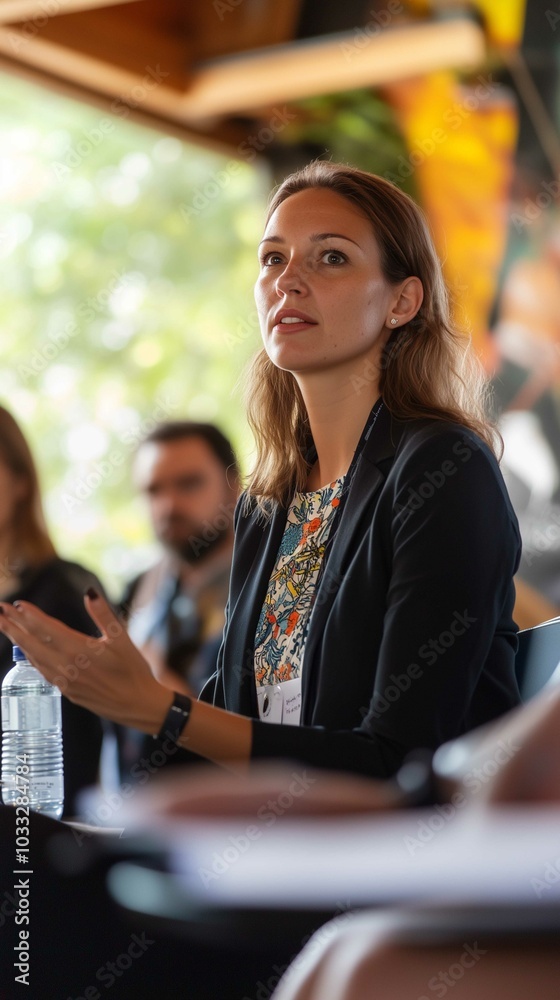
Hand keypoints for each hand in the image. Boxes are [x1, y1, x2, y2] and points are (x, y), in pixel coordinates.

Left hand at [0, 590, 174, 733]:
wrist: (139, 705)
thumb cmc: (134, 670)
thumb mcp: (122, 638)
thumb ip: (103, 614)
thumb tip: (89, 592)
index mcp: (80, 650)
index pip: (47, 629)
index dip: (30, 616)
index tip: (17, 604)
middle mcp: (67, 666)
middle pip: (32, 643)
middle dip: (12, 626)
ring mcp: (65, 681)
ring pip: (34, 658)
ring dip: (18, 641)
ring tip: (6, 627)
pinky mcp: (67, 692)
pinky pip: (43, 671)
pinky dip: (32, 658)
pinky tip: (28, 651)